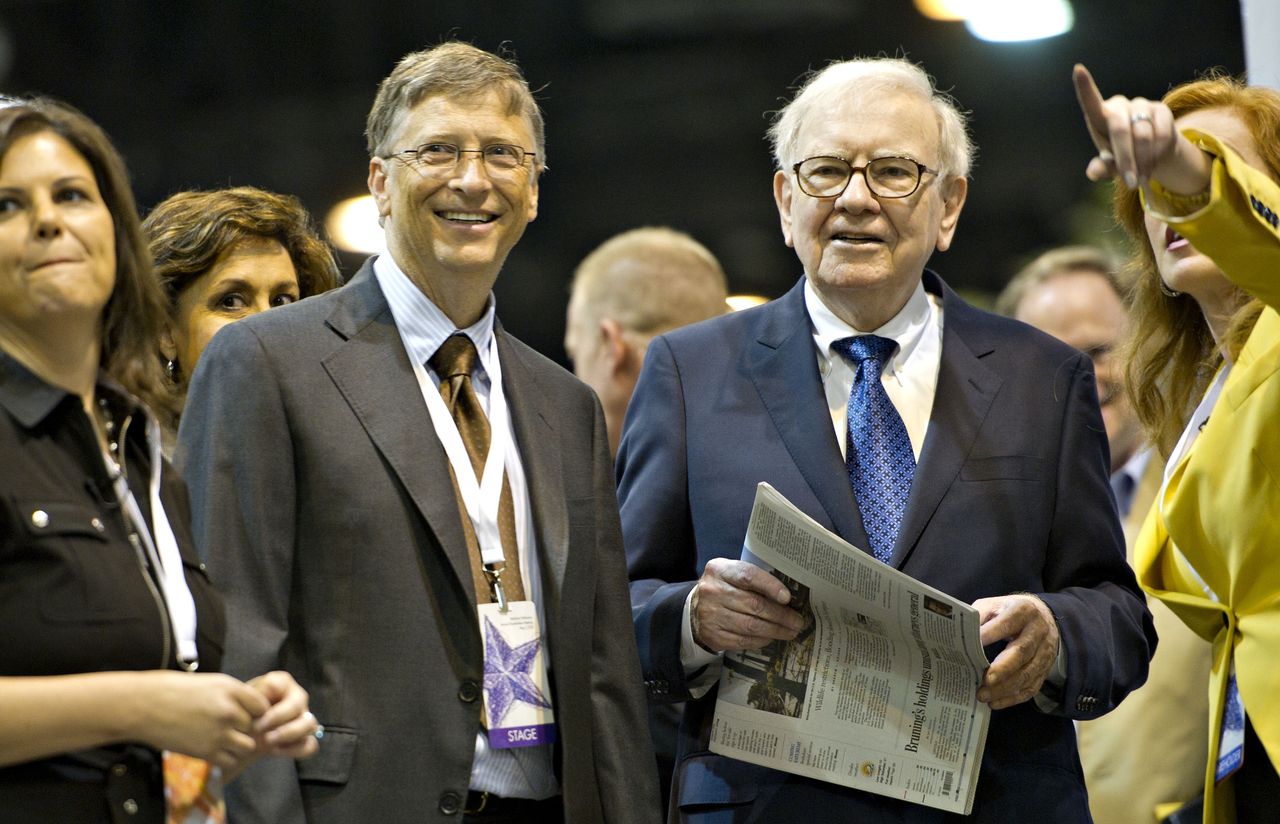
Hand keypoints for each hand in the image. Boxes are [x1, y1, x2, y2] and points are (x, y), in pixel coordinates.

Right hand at [135, 672, 269, 771]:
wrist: (145, 706)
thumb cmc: (175, 691)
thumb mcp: (211, 683)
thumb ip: (234, 695)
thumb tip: (251, 708)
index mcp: (232, 690)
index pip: (263, 706)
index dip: (257, 712)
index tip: (247, 715)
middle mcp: (230, 711)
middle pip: (255, 727)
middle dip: (246, 729)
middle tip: (232, 729)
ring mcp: (219, 733)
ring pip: (247, 746)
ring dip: (238, 745)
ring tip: (225, 741)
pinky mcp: (207, 751)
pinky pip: (230, 760)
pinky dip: (225, 758)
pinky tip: (214, 750)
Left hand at [247, 671, 319, 759]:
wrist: (239, 735)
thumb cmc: (241, 713)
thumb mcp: (241, 702)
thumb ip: (252, 699)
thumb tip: (262, 703)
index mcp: (282, 683)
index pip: (282, 685)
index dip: (268, 700)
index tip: (252, 714)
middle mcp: (297, 697)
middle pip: (298, 705)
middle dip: (277, 718)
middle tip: (258, 729)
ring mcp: (304, 718)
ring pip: (309, 724)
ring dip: (288, 733)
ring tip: (267, 741)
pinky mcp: (305, 738)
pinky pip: (310, 745)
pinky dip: (294, 749)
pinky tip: (275, 751)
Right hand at [691, 559, 804, 652]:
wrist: (694, 610)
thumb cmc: (724, 588)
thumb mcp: (732, 575)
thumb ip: (754, 579)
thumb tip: (787, 597)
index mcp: (719, 570)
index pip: (748, 576)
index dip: (770, 586)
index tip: (787, 598)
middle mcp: (712, 591)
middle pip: (754, 605)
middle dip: (781, 615)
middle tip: (797, 621)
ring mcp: (711, 615)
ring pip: (751, 625)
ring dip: (775, 630)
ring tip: (790, 631)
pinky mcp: (713, 635)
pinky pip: (743, 640)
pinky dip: (761, 640)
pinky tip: (771, 638)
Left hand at [973, 594, 1058, 709]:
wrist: (1043, 616)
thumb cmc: (1009, 611)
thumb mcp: (993, 605)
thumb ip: (978, 616)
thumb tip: (956, 633)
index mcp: (1022, 611)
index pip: (1006, 624)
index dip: (990, 634)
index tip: (972, 645)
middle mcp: (1037, 632)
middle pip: (1021, 652)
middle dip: (1002, 669)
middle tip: (984, 681)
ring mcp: (1045, 652)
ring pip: (1028, 673)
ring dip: (1005, 688)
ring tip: (983, 695)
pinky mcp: (1045, 669)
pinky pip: (1032, 687)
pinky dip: (1013, 697)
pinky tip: (995, 702)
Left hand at [1072, 64, 1211, 192]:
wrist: (1150, 152)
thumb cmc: (1121, 155)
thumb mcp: (1109, 165)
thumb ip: (1102, 168)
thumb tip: (1094, 172)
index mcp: (1100, 116)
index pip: (1091, 102)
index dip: (1084, 87)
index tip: (1077, 70)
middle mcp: (1120, 105)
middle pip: (1120, 130)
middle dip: (1126, 159)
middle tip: (1130, 183)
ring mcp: (1141, 105)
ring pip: (1143, 136)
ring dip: (1143, 162)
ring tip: (1141, 179)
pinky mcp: (1162, 109)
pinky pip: (1162, 134)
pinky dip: (1157, 155)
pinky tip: (1153, 165)